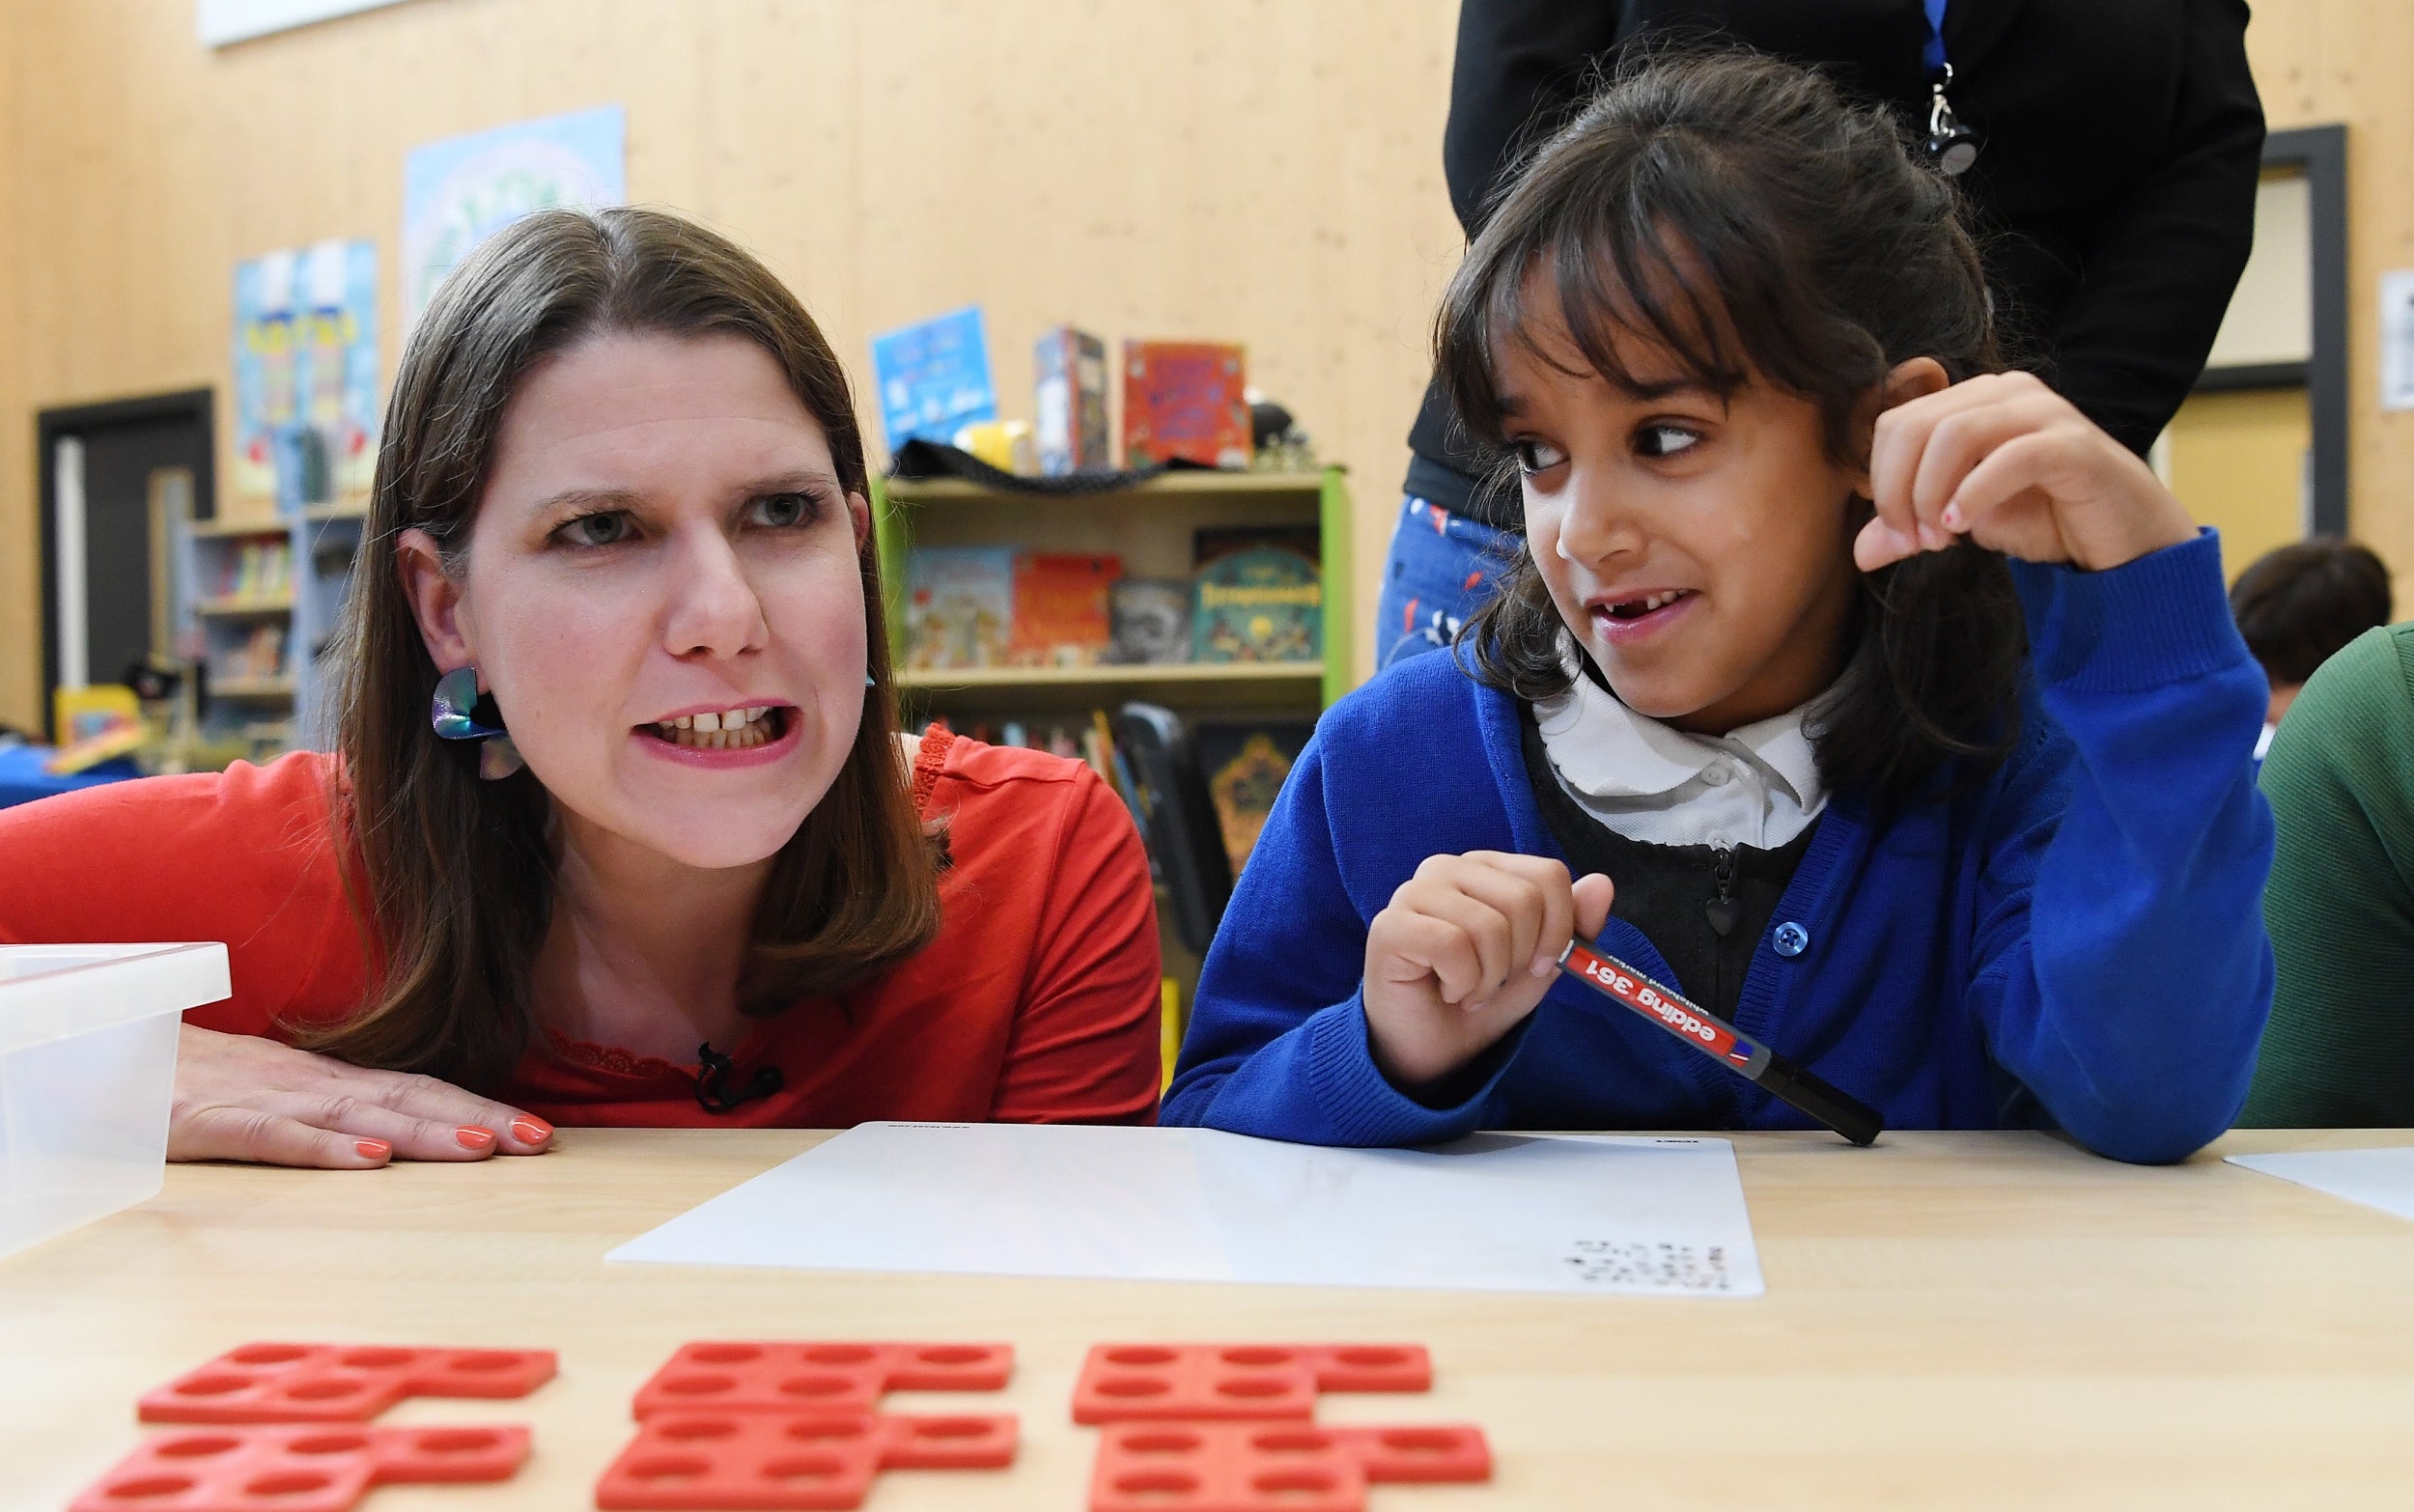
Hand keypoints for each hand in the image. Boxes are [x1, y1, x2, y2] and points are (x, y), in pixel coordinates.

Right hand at [169, 1023, 554, 1168]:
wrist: (100, 1056)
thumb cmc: (193, 1081)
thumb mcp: (274, 1095)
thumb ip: (332, 1111)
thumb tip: (400, 1133)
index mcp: (327, 1081)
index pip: (418, 1092)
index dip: (478, 1108)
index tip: (536, 1131)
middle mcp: (309, 1084)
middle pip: (407, 1100)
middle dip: (477, 1120)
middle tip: (540, 1142)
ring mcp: (263, 1099)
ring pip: (359, 1116)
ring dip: (425, 1132)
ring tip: (483, 1148)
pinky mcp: (212, 1124)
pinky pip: (278, 1137)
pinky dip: (328, 1149)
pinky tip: (372, 1162)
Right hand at [1362, 853, 1614, 1092]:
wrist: (1433, 1049)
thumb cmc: (1480, 999)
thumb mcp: (1540, 965)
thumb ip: (1570, 925)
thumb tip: (1601, 884)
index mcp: (1485, 868)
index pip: (1548, 874)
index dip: (1559, 928)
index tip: (1542, 964)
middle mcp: (1446, 868)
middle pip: (1523, 899)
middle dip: (1521, 958)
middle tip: (1495, 981)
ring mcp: (1413, 893)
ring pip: (1489, 925)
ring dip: (1490, 978)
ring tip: (1469, 990)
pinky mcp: (1390, 926)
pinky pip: (1452, 946)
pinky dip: (1462, 983)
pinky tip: (1446, 991)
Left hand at [1857, 370, 2196, 573]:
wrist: (2122, 540)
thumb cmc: (2046, 518)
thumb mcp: (1964, 522)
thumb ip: (1914, 527)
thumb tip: (1860, 552)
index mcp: (1973, 401)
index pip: (1895, 425)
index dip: (1882, 483)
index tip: (1900, 534)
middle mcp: (2006, 393)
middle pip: (1913, 427)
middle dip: (1900, 492)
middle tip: (1916, 541)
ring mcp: (2043, 412)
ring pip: (1954, 435)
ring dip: (1932, 495)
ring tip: (1940, 539)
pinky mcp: (2073, 445)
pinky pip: (2009, 457)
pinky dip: (1975, 494)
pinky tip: (1965, 528)